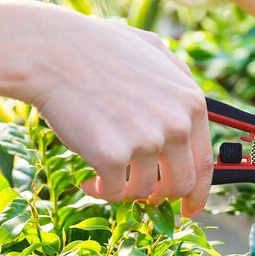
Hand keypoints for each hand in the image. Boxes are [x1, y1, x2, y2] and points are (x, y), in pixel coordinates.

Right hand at [23, 6, 212, 216]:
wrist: (50, 51)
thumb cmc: (97, 48)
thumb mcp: (153, 50)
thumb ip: (180, 78)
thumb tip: (192, 109)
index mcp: (191, 103)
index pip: (204, 162)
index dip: (197, 192)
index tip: (188, 207)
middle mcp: (176, 124)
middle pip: (181, 185)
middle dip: (161, 197)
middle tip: (142, 197)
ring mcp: (146, 141)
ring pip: (144, 191)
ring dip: (125, 190)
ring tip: (102, 174)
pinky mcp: (112, 156)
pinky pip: (114, 192)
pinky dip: (101, 191)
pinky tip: (87, 179)